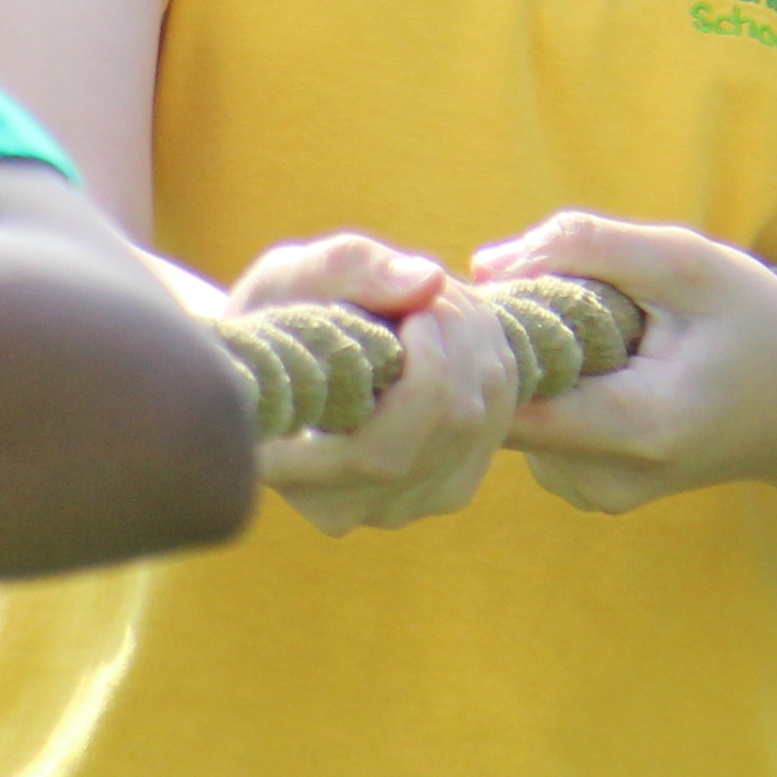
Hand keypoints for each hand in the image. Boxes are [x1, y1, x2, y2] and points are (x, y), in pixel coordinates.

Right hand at [225, 233, 514, 533]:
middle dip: (459, 333)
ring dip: (481, 338)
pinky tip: (459, 330)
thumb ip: (349, 269)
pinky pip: (501, 421)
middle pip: (451, 423)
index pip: (382, 450)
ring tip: (440, 300)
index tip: (412, 309)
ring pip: (485, 419)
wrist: (281, 365)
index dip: (424, 367)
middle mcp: (347, 507)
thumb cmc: (274, 317)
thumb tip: (430, 281)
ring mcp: (402, 507)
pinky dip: (494, 360)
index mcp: (284, 469)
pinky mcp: (447, 492)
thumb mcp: (287, 277)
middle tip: (432, 288)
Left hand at [475, 213, 776, 515]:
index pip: (513, 400)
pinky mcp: (580, 489)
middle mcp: (604, 479)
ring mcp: (589, 494)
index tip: (512, 290)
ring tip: (606, 334)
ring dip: (539, 361)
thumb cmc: (753, 325)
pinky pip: (533, 426)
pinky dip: (551, 385)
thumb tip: (487, 264)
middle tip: (568, 295)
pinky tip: (602, 366)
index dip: (494, 338)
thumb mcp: (687, 263)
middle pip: (507, 404)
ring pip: (515, 413)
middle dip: (519, 340)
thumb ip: (588, 248)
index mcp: (639, 428)